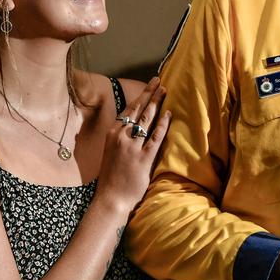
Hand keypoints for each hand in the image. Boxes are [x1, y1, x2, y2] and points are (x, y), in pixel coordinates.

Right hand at [95, 77, 170, 212]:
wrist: (110, 199)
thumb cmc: (112, 178)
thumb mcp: (111, 152)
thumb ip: (120, 138)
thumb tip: (132, 126)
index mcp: (112, 135)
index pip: (128, 111)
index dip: (140, 97)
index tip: (149, 86)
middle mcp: (121, 137)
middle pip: (138, 110)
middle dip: (149, 94)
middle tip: (159, 81)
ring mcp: (132, 147)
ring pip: (147, 119)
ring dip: (156, 103)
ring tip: (165, 91)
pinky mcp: (143, 157)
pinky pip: (156, 136)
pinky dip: (163, 124)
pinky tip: (169, 113)